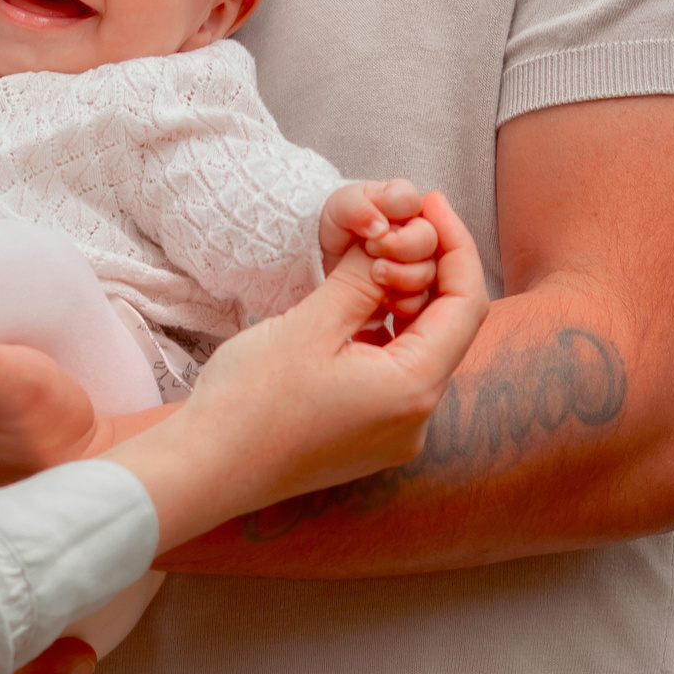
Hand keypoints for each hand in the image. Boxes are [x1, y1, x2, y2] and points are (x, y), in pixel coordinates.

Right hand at [113, 190, 489, 553]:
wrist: (206, 469)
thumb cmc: (251, 401)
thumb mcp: (310, 324)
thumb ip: (361, 278)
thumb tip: (392, 238)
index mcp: (414, 390)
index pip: (466, 303)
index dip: (456, 245)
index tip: (432, 203)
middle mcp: (418, 419)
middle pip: (448, 327)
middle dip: (427, 271)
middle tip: (392, 229)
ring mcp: (395, 433)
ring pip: (421, 349)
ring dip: (402, 302)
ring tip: (367, 263)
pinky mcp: (371, 438)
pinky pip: (396, 375)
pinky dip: (384, 335)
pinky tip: (351, 309)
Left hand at [319, 178, 439, 313]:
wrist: (330, 260)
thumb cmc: (339, 226)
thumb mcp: (338, 209)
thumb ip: (356, 208)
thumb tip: (380, 227)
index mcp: (402, 201)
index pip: (410, 199)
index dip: (394, 211)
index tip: (373, 225)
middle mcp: (418, 230)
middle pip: (428, 238)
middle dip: (400, 246)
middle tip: (371, 249)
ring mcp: (420, 261)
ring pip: (428, 271)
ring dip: (402, 275)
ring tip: (375, 274)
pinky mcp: (414, 292)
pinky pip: (421, 300)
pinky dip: (402, 300)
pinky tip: (383, 298)